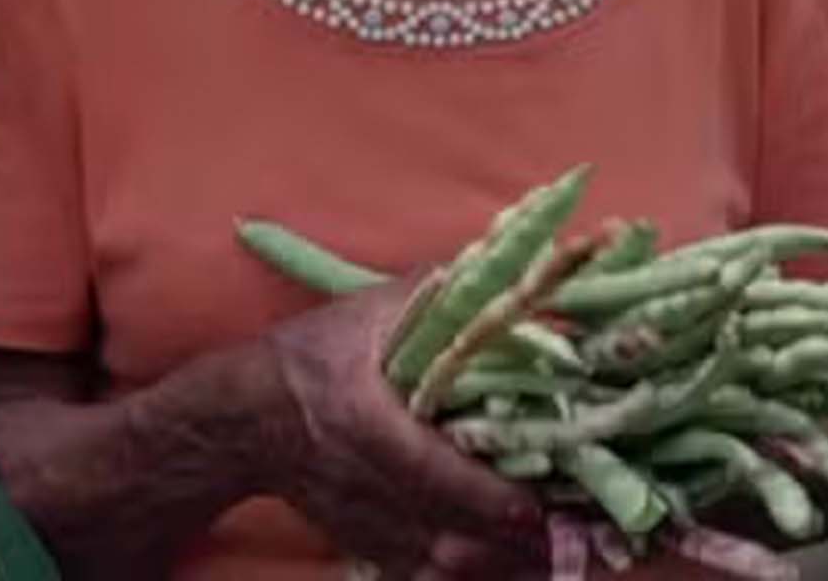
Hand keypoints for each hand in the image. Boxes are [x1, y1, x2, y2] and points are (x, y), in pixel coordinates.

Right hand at [260, 278, 548, 578]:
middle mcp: (366, 485)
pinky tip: (515, 566)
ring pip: (444, 567)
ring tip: (562, 552)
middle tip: (579, 533)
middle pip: (449, 534)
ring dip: (504, 565)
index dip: (487, 495)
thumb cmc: (315, 353)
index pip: (431, 471)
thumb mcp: (368, 312)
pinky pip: (428, 578)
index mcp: (364, 421)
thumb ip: (439, 296)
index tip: (537, 506)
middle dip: (515, 542)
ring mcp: (368, 526)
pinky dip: (473, 577)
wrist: (248, 420)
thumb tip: (514, 277)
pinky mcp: (370, 549)